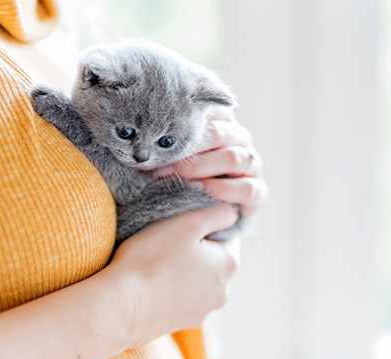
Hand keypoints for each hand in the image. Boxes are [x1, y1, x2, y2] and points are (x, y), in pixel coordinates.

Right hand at [103, 204, 239, 346]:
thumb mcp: (187, 222)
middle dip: (198, 249)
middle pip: (216, 259)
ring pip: (201, 280)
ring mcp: (204, 310)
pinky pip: (185, 298)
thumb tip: (232, 213)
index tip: (183, 225)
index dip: (207, 226)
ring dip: (186, 270)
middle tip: (168, 242)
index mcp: (228, 264)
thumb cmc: (151, 259)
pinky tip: (154, 283)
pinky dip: (174, 289)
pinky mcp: (184, 322)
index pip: (229, 235)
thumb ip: (217, 214)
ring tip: (159, 263)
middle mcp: (223, 291)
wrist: (121, 307)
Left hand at [149, 107, 267, 216]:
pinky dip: (222, 190)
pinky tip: (201, 192)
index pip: (210, 109)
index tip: (155, 132)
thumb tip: (132, 125)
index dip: (183, 119)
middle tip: (159, 161)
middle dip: (187, 148)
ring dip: (202, 168)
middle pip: (220, 133)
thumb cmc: (181, 177)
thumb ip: (163, 138)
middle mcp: (240, 140)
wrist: (203, 217)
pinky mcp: (258, 192)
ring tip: (176, 178)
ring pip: (234, 158)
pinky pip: (246, 188)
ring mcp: (252, 165)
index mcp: (222, 122)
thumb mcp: (171, 154)